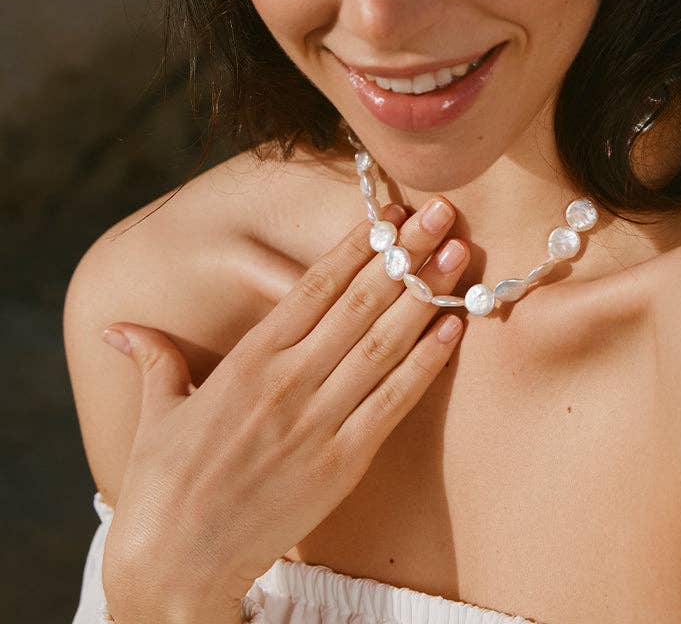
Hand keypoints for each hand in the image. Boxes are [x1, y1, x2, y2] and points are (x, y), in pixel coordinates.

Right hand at [100, 198, 467, 618]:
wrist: (174, 568)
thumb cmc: (163, 487)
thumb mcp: (158, 413)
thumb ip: (155, 358)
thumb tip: (120, 326)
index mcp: (248, 361)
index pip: (314, 288)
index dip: (356, 247)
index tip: (390, 213)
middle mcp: (288, 382)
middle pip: (359, 304)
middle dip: (405, 255)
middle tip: (441, 213)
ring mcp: (318, 422)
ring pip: (383, 345)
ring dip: (426, 297)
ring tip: (458, 256)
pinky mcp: (341, 463)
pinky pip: (392, 403)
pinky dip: (426, 364)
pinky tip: (452, 328)